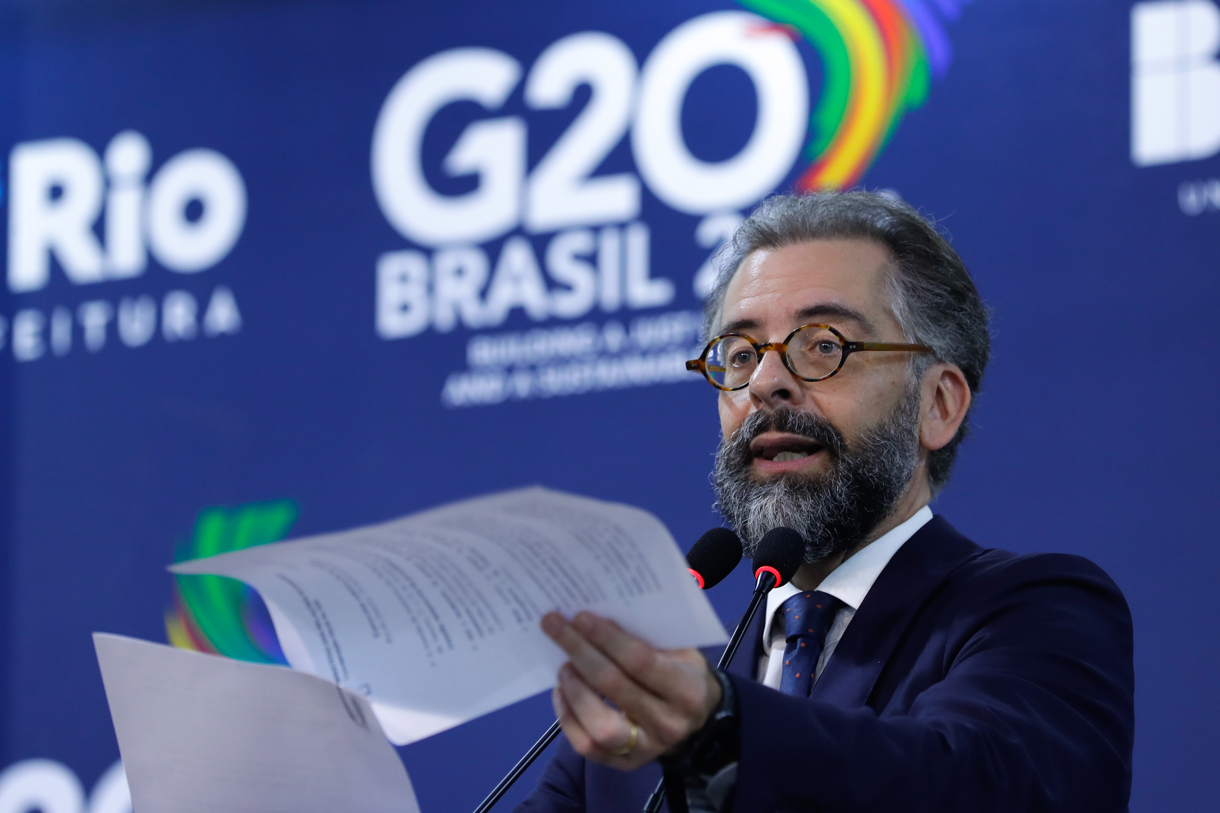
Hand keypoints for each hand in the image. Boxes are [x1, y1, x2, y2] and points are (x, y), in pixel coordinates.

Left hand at [541, 611, 721, 769]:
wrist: (699, 718)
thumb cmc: (682, 672)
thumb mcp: (678, 649)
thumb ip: (645, 636)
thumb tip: (597, 618)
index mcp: (686, 690)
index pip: (639, 661)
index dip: (607, 638)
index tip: (580, 617)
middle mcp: (668, 724)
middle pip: (614, 687)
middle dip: (580, 652)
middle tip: (555, 627)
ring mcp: (646, 749)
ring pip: (598, 727)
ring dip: (574, 691)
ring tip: (563, 665)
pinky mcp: (625, 765)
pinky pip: (587, 747)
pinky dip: (567, 717)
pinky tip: (562, 691)